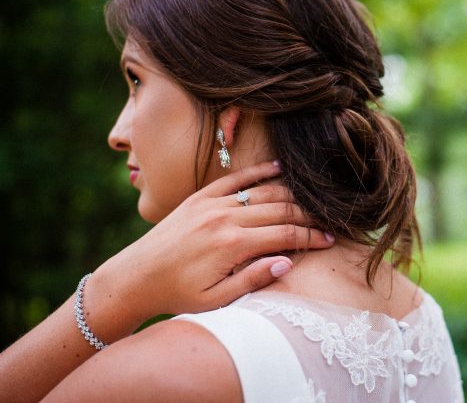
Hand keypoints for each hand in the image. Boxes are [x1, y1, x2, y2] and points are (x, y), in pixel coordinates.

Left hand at [87, 161, 333, 340]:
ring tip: (310, 202)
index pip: (285, 235)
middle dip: (308, 216)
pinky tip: (279, 169)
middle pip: (280, 210)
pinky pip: (236, 179)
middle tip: (327, 221)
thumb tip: (288, 261)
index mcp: (232, 245)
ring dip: (291, 195)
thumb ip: (253, 279)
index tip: (329, 240)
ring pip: (263, 192)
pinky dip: (259, 172)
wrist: (136, 277)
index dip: (311, 237)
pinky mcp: (200, 196)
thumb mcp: (217, 299)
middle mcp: (225, 218)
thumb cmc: (178, 294)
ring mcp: (212, 203)